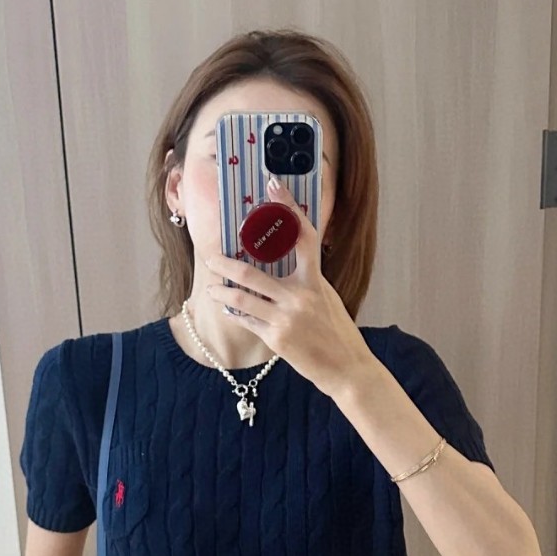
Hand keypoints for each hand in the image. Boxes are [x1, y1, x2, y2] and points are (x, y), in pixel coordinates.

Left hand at [202, 175, 371, 397]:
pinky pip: (247, 321)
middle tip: (210, 257)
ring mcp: (285, 319)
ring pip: (241, 298)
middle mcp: (299, 297)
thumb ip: (307, 281)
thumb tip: (287, 265)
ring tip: (211, 286)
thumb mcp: (327, 298)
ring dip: (221, 291)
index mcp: (315, 282)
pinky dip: (235, 313)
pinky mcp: (276, 339)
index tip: (273, 187)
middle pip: (251, 272)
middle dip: (224, 264)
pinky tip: (228, 308)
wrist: (346, 369)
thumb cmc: (338, 332)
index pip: (303, 236)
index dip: (288, 208)